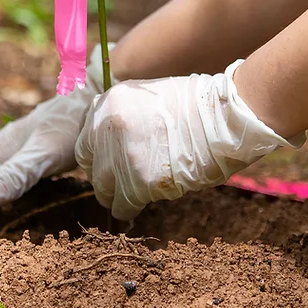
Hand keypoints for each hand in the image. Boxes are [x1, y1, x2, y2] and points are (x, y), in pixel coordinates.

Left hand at [74, 60, 304, 220]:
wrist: (223, 117)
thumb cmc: (195, 106)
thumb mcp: (146, 96)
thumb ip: (123, 115)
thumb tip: (111, 141)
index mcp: (107, 103)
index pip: (85, 141)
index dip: (97, 156)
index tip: (109, 165)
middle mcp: (106, 127)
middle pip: (90, 166)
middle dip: (104, 177)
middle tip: (121, 183)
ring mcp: (120, 155)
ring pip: (103, 190)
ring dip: (116, 196)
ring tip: (131, 198)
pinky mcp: (138, 181)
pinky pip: (123, 206)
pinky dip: (129, 210)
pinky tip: (138, 208)